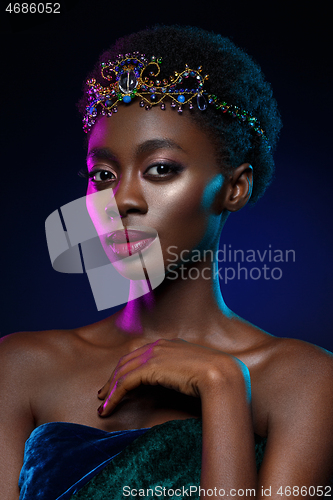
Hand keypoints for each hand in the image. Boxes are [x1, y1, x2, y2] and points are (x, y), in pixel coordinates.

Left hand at [97, 338, 245, 416]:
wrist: (220, 374)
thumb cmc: (215, 375)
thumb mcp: (196, 368)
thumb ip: (183, 369)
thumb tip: (180, 379)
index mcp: (169, 343)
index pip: (140, 354)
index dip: (126, 368)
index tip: (119, 381)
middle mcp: (158, 345)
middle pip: (126, 361)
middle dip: (113, 378)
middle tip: (104, 393)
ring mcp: (153, 355)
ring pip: (122, 372)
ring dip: (110, 389)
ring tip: (103, 404)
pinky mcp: (149, 368)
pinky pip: (124, 383)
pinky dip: (114, 396)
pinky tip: (109, 407)